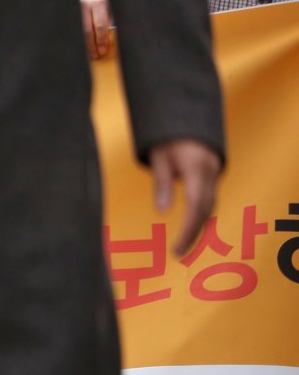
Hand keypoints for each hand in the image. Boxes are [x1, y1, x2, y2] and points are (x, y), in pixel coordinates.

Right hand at [81, 0, 112, 60]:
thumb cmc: (102, 4)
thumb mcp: (109, 12)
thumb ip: (109, 25)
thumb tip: (109, 42)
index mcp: (98, 5)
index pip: (99, 25)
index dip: (101, 39)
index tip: (103, 51)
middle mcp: (86, 8)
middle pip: (88, 30)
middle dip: (93, 45)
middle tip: (96, 56)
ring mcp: (78, 12)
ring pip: (82, 31)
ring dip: (87, 44)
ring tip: (91, 55)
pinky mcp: (74, 16)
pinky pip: (80, 30)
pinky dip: (84, 40)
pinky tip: (86, 48)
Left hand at [149, 138, 221, 257]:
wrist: (187, 121)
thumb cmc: (168, 138)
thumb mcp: (159, 157)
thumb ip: (161, 183)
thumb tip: (161, 212)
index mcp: (197, 168)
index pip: (196, 205)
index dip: (188, 229)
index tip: (176, 248)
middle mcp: (210, 173)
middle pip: (206, 210)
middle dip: (193, 233)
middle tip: (178, 253)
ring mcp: (214, 174)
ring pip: (210, 206)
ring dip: (199, 227)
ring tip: (183, 246)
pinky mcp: (212, 177)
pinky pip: (209, 200)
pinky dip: (201, 216)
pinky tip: (191, 229)